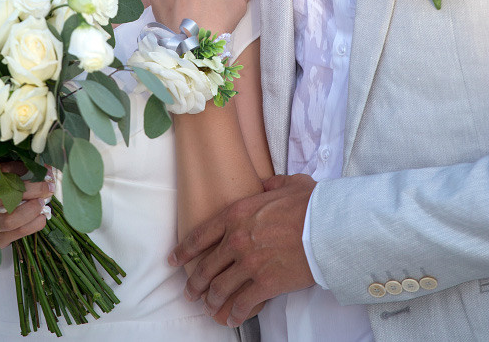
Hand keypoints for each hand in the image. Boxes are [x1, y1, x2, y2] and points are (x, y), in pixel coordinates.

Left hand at [169, 174, 315, 326]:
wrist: (328, 227)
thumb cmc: (310, 204)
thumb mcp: (286, 184)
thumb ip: (269, 185)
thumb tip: (264, 184)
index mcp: (236, 214)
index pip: (200, 235)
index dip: (182, 250)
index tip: (172, 259)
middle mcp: (237, 239)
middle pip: (205, 267)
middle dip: (194, 283)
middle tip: (189, 292)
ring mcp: (249, 263)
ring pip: (219, 288)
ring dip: (211, 301)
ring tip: (209, 308)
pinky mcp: (265, 283)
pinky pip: (243, 303)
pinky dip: (235, 313)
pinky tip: (233, 317)